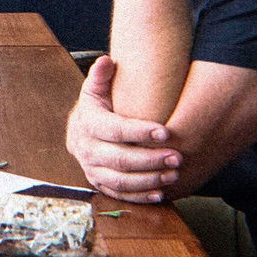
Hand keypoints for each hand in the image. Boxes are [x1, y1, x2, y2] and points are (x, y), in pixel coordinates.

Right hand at [66, 55, 182, 202]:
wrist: (79, 131)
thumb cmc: (96, 107)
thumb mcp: (95, 89)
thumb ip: (101, 75)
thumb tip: (107, 60)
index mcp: (88, 124)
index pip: (115, 130)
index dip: (140, 132)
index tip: (165, 131)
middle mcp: (88, 150)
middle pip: (121, 159)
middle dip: (151, 160)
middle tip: (177, 156)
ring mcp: (92, 169)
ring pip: (121, 180)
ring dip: (149, 179)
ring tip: (173, 173)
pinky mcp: (100, 183)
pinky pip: (120, 194)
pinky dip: (140, 196)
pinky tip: (161, 193)